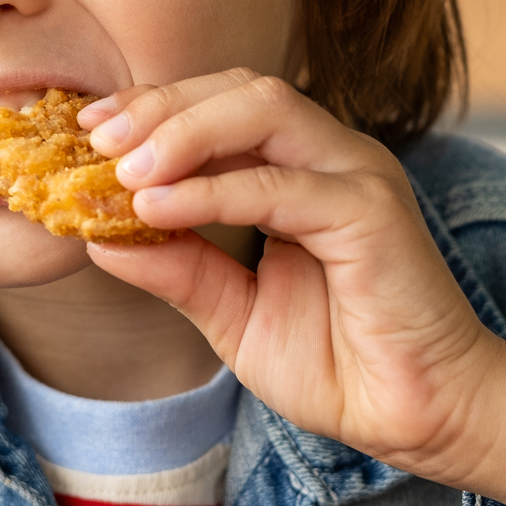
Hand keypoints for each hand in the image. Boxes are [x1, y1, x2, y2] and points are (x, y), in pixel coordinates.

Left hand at [78, 71, 505, 505]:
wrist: (416, 417)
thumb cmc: (340, 365)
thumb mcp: (233, 313)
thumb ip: (177, 269)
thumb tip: (98, 234)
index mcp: (304, 170)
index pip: (225, 106)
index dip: (156, 109)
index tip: (89, 131)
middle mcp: (334, 158)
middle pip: (241, 88)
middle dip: (161, 105)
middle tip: (95, 137)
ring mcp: (358, 176)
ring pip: (264, 109)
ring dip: (183, 130)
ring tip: (123, 167)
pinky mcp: (372, 211)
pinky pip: (279, 184)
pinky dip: (213, 189)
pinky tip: (159, 206)